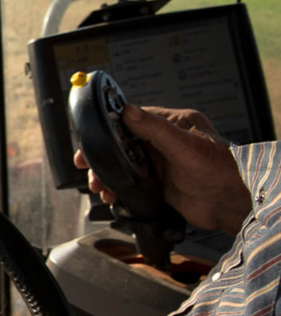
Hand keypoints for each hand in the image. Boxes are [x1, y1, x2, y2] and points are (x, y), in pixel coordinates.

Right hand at [74, 104, 250, 234]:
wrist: (230, 205)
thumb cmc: (220, 170)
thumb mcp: (185, 146)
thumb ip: (156, 129)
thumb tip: (129, 111)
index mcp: (174, 124)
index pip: (136, 118)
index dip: (111, 127)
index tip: (92, 135)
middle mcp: (166, 142)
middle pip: (124, 143)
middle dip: (103, 155)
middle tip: (85, 162)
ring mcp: (161, 163)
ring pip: (124, 164)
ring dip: (108, 174)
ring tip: (98, 184)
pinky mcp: (158, 183)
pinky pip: (130, 183)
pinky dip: (117, 189)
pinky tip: (111, 195)